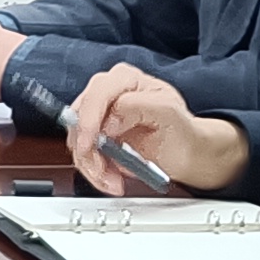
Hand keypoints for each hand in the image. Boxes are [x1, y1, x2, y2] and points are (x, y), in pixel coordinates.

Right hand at [61, 65, 243, 196]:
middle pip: (79, 119)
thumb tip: (110, 119)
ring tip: (114, 180)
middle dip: (89, 150)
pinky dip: (95, 172)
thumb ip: (138, 107)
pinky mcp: (94, 138)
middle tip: (106, 171)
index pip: (97, 95)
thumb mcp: (168, 112)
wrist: (182, 151)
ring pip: (77, 142)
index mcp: (125, 79)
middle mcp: (107, 94)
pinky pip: (82, 156)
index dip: (89, 121)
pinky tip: (112, 179)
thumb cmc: (179, 129)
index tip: (90, 145)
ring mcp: (98, 116)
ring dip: (92, 166)